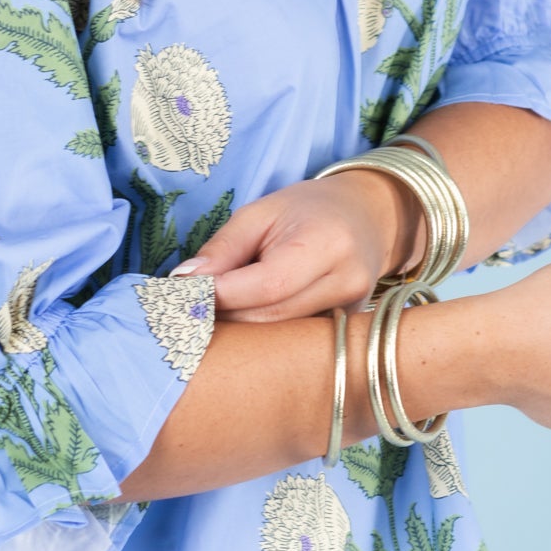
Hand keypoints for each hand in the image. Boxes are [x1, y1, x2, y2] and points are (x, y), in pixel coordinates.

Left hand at [171, 170, 416, 320]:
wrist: (368, 218)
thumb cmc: (308, 209)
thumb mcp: (260, 213)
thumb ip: (223, 249)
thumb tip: (184, 282)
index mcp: (326, 244)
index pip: (266, 285)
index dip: (221, 295)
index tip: (182, 294)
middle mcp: (346, 282)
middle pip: (270, 318)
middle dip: (224, 316)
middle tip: (188, 306)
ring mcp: (352, 312)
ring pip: (280, 336)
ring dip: (241, 328)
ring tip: (215, 310)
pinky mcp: (347, 331)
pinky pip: (294, 341)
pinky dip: (264, 334)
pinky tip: (245, 321)